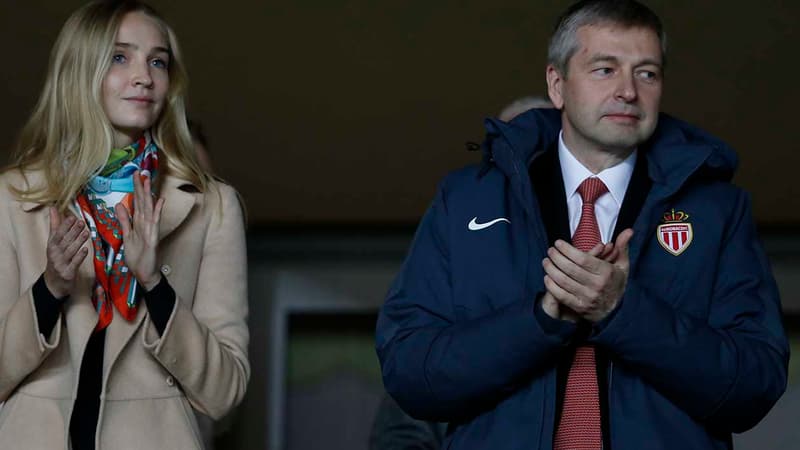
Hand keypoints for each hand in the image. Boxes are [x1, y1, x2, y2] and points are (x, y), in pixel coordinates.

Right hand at [44, 207, 89, 297]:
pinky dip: (79, 257)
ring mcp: (60, 264)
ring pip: (70, 251)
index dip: (64, 226)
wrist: (53, 283)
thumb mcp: (53, 242)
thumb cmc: (56, 258)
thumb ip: (55, 225)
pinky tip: (86, 250)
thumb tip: (53, 208)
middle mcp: (54, 254)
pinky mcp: (67, 273)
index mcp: (52, 245)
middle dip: (73, 231)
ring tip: (86, 233)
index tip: (72, 217)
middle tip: (81, 222)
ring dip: (78, 242)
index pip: (57, 234)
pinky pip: (74, 264)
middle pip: (64, 241)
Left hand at [115, 171, 164, 290]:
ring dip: (148, 195)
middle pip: (143, 203)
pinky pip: (154, 223)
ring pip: (148, 209)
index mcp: (138, 223)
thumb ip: (124, 221)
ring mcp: (150, 231)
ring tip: (148, 181)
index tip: (134, 176)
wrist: (145, 273)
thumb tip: (119, 205)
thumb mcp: (126, 236)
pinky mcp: (152, 239)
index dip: (135, 190)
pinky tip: (159, 201)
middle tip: (139, 172)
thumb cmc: (138, 257)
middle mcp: (146, 224)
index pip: (136, 203)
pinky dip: (157, 212)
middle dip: (141, 188)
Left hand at [539, 241, 615, 321]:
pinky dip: (552, 286)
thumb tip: (628, 230)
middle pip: (570, 269)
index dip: (567, 250)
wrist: (616, 311)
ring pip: (564, 281)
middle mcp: (596, 285)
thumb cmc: (615, 283)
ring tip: (546, 261)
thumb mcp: (622, 266)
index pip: (583, 259)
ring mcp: (587, 297)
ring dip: (551, 270)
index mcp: (606, 272)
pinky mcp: (580, 307)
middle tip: (550, 250)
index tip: (558, 243)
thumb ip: (622, 247)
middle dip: (557, 257)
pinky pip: (561, 295)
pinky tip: (547, 277)